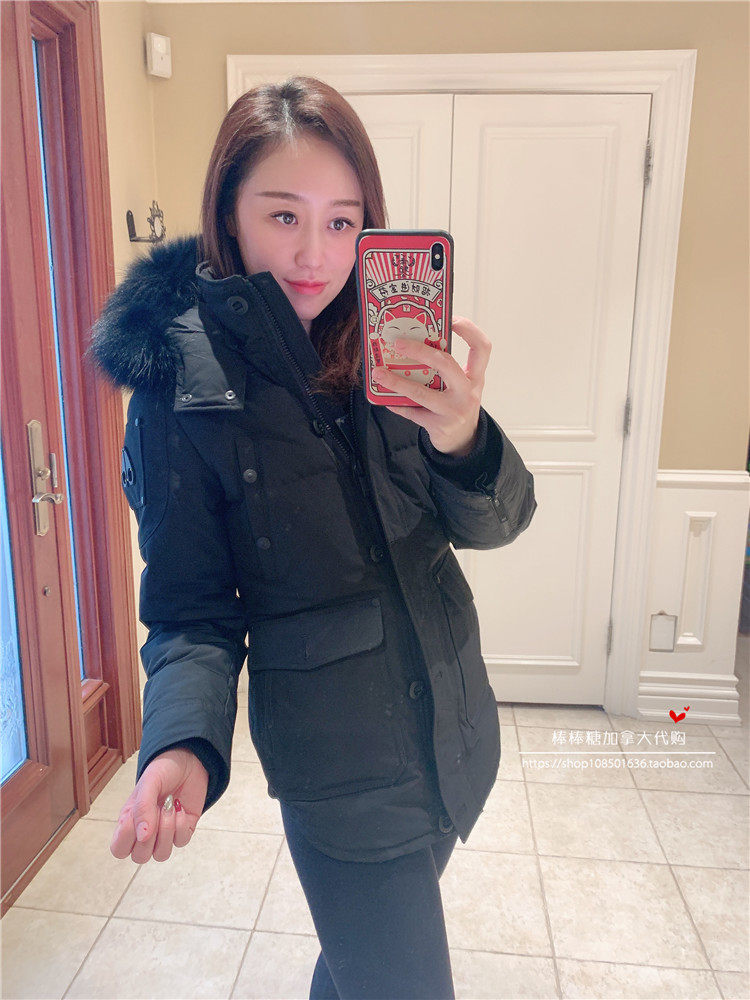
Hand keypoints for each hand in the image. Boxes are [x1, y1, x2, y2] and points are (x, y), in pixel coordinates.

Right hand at [109, 747, 208, 863]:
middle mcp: (146, 831)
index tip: (133, 817)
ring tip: (169, 807)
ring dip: (166, 831)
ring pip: (161, 854)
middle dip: (149, 837)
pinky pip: (181, 841)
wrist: (189, 759)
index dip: (126, 839)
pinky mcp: (184, 829)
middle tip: (155, 810)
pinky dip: (182, 825)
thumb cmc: (163, 770)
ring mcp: (165, 832)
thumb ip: (142, 808)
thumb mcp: (149, 783)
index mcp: (129, 821)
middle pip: (140, 857)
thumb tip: (143, 836)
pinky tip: (180, 807)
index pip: (119, 849)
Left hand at [371, 316, 491, 455]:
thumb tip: (414, 343)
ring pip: (421, 392)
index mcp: (475, 377)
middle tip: (398, 343)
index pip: (482, 348)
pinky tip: (385, 399)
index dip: (469, 330)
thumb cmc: (457, 404)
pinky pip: (412, 412)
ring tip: (379, 373)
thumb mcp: (460, 386)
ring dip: (397, 381)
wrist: (462, 441)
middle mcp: (468, 392)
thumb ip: (445, 369)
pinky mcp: (439, 426)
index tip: (451, 319)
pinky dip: (397, 405)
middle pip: (446, 363)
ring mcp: (454, 410)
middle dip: (420, 350)